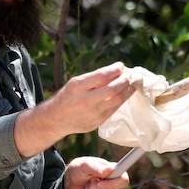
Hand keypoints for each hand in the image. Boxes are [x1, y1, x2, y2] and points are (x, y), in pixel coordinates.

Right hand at [14, 62, 136, 156]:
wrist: (56, 119)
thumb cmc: (68, 96)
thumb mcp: (76, 83)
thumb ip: (94, 78)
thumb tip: (117, 71)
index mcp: (78, 86)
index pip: (102, 75)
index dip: (115, 69)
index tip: (120, 66)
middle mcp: (85, 100)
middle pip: (112, 88)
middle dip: (124, 80)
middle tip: (129, 75)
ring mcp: (92, 113)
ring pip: (117, 100)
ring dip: (127, 91)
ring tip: (131, 84)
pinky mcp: (98, 122)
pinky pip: (114, 109)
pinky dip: (121, 100)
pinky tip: (124, 95)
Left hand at [63, 156, 129, 188]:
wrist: (72, 182)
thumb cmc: (79, 170)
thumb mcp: (84, 164)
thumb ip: (96, 167)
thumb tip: (108, 170)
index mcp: (114, 171)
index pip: (124, 180)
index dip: (112, 184)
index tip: (98, 182)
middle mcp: (115, 184)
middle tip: (90, 181)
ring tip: (87, 187)